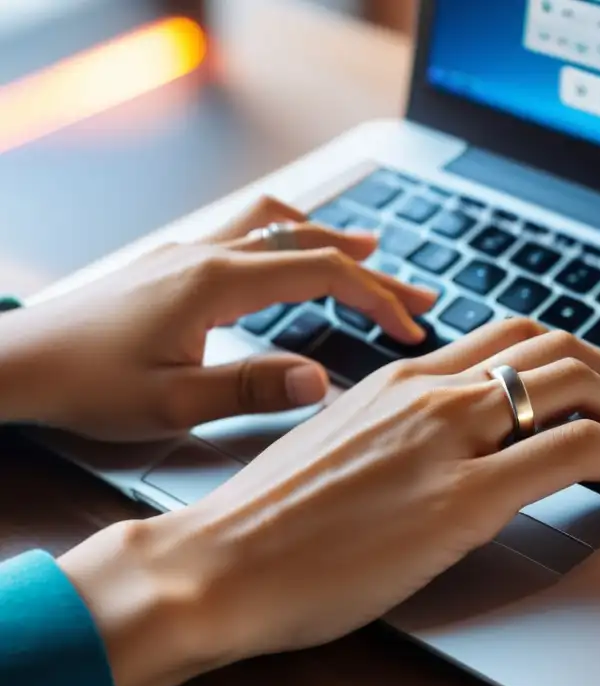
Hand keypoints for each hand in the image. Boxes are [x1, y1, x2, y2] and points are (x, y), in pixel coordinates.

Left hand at [0, 197, 435, 439]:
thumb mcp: (174, 402)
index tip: (411, 326)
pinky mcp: (175, 264)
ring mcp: (190, 254)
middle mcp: (209, 256)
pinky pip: (247, 231)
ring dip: (330, 239)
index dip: (377, 297)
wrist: (18, 362)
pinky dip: (288, 234)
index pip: (321, 273)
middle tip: (419, 292)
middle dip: (372, 270)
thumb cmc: (86, 384)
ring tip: (370, 250)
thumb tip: (321, 380)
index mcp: (218, 283)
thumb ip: (252, 389)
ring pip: (278, 227)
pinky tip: (290, 250)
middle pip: (310, 245)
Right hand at [58, 318, 599, 685]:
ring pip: (570, 387)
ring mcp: (448, 440)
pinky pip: (571, 453)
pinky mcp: (462, 499)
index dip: (567, 351)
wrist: (220, 563)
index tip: (598, 375)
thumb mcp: (340, 448)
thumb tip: (444, 445)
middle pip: (550, 348)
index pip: (507, 337)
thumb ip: (398, 432)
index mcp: (399, 379)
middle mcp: (429, 392)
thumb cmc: (268, 520)